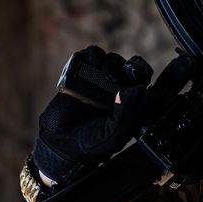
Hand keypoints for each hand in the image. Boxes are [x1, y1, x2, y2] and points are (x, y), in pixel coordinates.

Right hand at [33, 46, 151, 186]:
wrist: (60, 146)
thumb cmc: (90, 144)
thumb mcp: (114, 136)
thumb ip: (128, 116)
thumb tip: (139, 89)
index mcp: (129, 103)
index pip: (142, 81)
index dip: (141, 73)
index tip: (135, 75)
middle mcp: (115, 89)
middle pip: (127, 66)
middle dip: (124, 66)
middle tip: (114, 76)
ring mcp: (97, 81)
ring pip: (110, 59)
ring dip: (109, 62)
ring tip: (102, 73)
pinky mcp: (79, 74)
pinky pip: (88, 56)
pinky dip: (91, 55)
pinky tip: (89, 64)